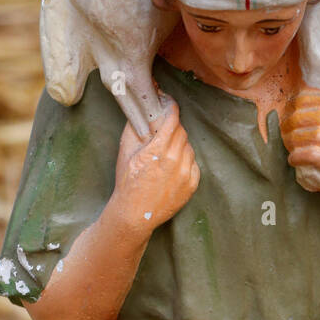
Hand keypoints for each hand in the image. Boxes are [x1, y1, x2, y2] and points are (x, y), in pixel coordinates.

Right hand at [113, 100, 199, 232]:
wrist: (135, 213)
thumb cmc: (128, 182)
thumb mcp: (125, 151)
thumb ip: (135, 128)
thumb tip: (143, 110)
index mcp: (158, 150)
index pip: (173, 119)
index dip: (171, 108)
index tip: (169, 105)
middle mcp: (175, 160)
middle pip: (181, 132)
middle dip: (173, 128)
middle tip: (164, 131)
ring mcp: (186, 174)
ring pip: (189, 147)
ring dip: (179, 145)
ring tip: (166, 154)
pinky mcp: (192, 185)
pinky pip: (194, 164)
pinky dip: (186, 162)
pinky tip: (173, 167)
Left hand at [280, 87, 319, 202]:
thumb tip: (297, 99)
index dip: (302, 101)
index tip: (289, 109)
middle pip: (316, 115)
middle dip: (294, 120)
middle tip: (283, 128)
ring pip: (312, 134)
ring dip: (293, 138)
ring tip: (287, 144)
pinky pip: (311, 154)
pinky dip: (297, 155)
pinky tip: (293, 159)